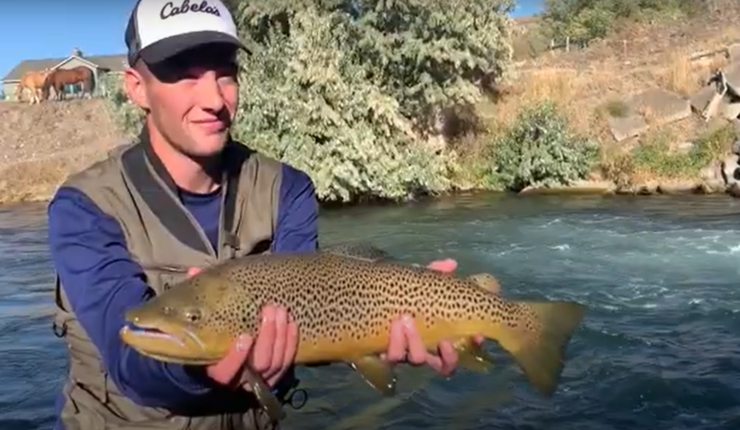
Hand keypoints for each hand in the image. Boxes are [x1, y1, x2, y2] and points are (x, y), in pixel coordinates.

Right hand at [187, 268, 298, 390]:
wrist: (222, 353)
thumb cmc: (210, 332)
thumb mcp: (201, 317)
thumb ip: (197, 297)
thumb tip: (194, 272)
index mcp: (216, 369)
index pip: (226, 372)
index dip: (237, 357)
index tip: (245, 336)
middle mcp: (239, 379)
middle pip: (259, 365)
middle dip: (267, 337)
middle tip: (270, 310)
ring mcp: (260, 377)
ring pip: (275, 362)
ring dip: (280, 335)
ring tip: (280, 310)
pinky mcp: (276, 373)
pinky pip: (287, 361)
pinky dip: (290, 341)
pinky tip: (290, 322)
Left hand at [381, 259, 484, 376]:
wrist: (373, 302)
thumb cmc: (405, 296)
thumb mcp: (422, 284)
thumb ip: (437, 274)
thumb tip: (451, 263)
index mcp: (439, 341)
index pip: (458, 354)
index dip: (469, 349)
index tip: (474, 338)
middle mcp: (426, 353)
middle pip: (443, 366)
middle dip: (446, 353)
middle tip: (443, 337)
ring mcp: (407, 354)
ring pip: (416, 360)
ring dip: (414, 342)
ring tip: (406, 319)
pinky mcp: (387, 354)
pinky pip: (391, 357)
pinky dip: (394, 344)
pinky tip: (392, 327)